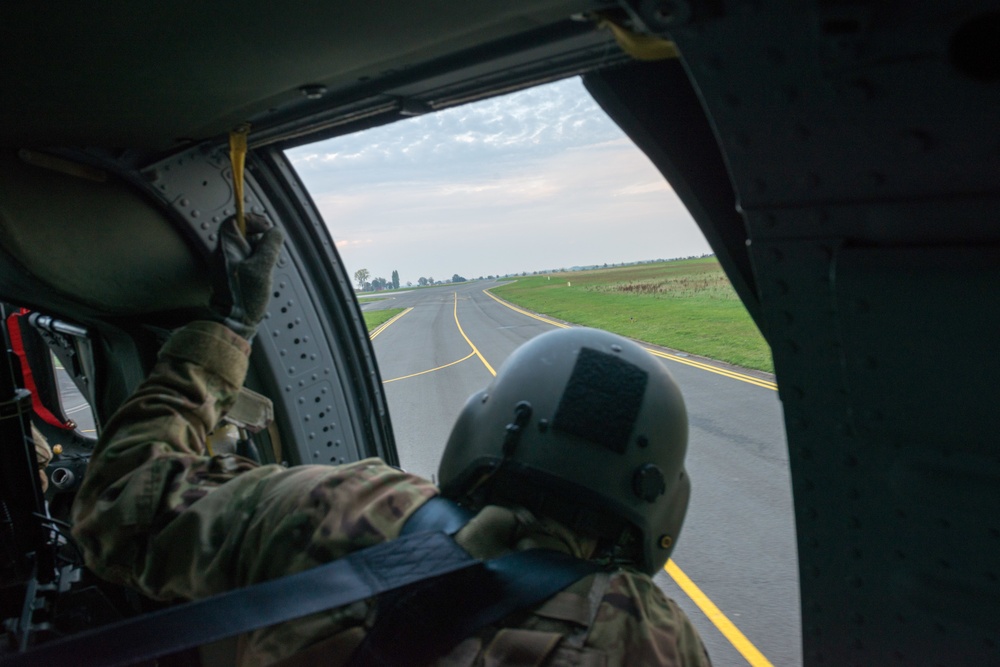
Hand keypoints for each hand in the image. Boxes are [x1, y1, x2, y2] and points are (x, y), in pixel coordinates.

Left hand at [209, 214, 282, 340]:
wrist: (233, 322)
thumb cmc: (244, 296)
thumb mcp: (262, 268)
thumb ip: (270, 246)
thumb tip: (275, 231)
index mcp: (227, 247)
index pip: (234, 220)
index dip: (251, 219)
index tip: (266, 229)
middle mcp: (224, 252)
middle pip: (243, 233)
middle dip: (260, 239)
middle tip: (270, 250)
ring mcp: (227, 264)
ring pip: (247, 247)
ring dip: (260, 253)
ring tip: (266, 268)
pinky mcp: (232, 275)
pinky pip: (247, 261)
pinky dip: (257, 264)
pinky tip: (262, 277)